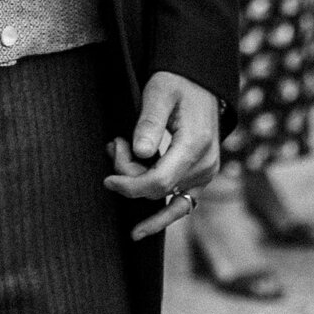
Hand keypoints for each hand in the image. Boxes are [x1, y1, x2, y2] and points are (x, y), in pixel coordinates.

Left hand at [102, 71, 221, 239]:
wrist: (201, 83)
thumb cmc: (177, 84)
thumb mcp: (158, 93)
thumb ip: (149, 122)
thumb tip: (139, 153)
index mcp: (195, 145)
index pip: (158, 182)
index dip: (130, 185)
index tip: (108, 179)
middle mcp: (204, 165)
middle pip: (157, 190)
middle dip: (129, 175)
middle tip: (115, 144)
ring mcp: (206, 174)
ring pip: (164, 196)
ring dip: (139, 184)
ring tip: (120, 153)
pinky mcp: (202, 177)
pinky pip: (181, 204)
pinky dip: (161, 213)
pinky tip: (141, 229)